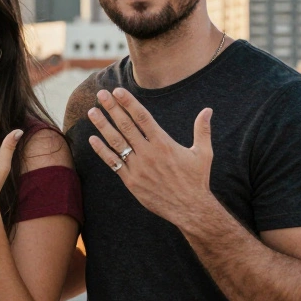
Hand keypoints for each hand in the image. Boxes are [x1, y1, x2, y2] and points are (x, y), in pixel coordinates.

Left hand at [87, 88, 216, 229]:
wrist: (190, 208)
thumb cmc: (196, 179)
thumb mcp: (203, 153)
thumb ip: (202, 130)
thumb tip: (208, 110)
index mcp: (164, 144)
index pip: (142, 118)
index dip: (129, 103)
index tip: (117, 91)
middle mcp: (148, 153)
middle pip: (126, 126)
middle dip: (112, 108)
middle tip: (101, 94)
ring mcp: (138, 167)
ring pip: (116, 142)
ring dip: (102, 126)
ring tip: (92, 112)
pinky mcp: (131, 181)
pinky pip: (112, 163)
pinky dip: (101, 151)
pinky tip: (92, 139)